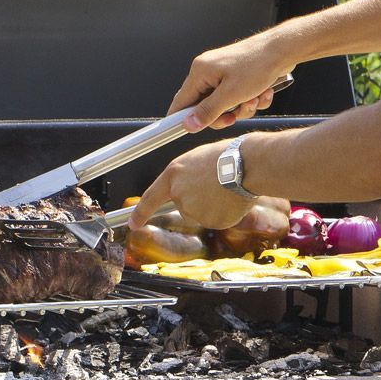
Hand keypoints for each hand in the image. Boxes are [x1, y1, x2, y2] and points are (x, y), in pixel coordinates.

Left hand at [129, 141, 255, 229]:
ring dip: (211, 206)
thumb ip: (185, 177)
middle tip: (214, 184)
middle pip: (184, 206)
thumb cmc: (227, 156)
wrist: (247, 164)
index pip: (150, 199)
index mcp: (173, 175)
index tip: (133, 224)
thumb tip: (188, 188)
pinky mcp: (210, 221)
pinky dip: (223, 213)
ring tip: (225, 188)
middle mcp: (179, 194)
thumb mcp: (196, 160)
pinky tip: (230, 199)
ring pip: (201, 214)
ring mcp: (194, 210)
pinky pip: (215, 220)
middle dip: (197, 200)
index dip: (140, 213)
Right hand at [169, 35, 292, 131]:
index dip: (183, 118)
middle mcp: (209, 71)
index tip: (187, 131)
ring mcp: (224, 74)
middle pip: (205, 107)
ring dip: (243, 108)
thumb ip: (208, 112)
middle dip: (224, 114)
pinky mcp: (238, 77)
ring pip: (225, 105)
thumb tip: (188, 124)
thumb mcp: (231, 95)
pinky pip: (238, 98)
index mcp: (200, 71)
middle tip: (236, 115)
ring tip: (256, 98)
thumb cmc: (257, 65)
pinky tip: (263, 92)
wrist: (283, 50)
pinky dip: (251, 100)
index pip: (182, 101)